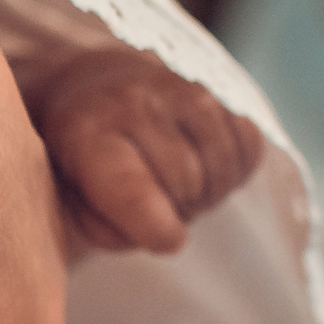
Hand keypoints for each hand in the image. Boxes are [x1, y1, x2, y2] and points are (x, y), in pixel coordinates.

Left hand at [19, 43, 264, 252]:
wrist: (94, 86)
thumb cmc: (84, 159)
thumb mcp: (74, 201)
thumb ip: (112, 230)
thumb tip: (166, 231)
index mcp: (86, 133)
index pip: (133, 192)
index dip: (159, 230)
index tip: (166, 238)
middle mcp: (134, 102)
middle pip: (186, 184)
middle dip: (179, 209)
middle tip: (160, 203)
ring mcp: (179, 88)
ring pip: (221, 169)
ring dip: (207, 191)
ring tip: (178, 183)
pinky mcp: (216, 84)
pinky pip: (249, 146)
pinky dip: (232, 169)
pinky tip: (202, 162)